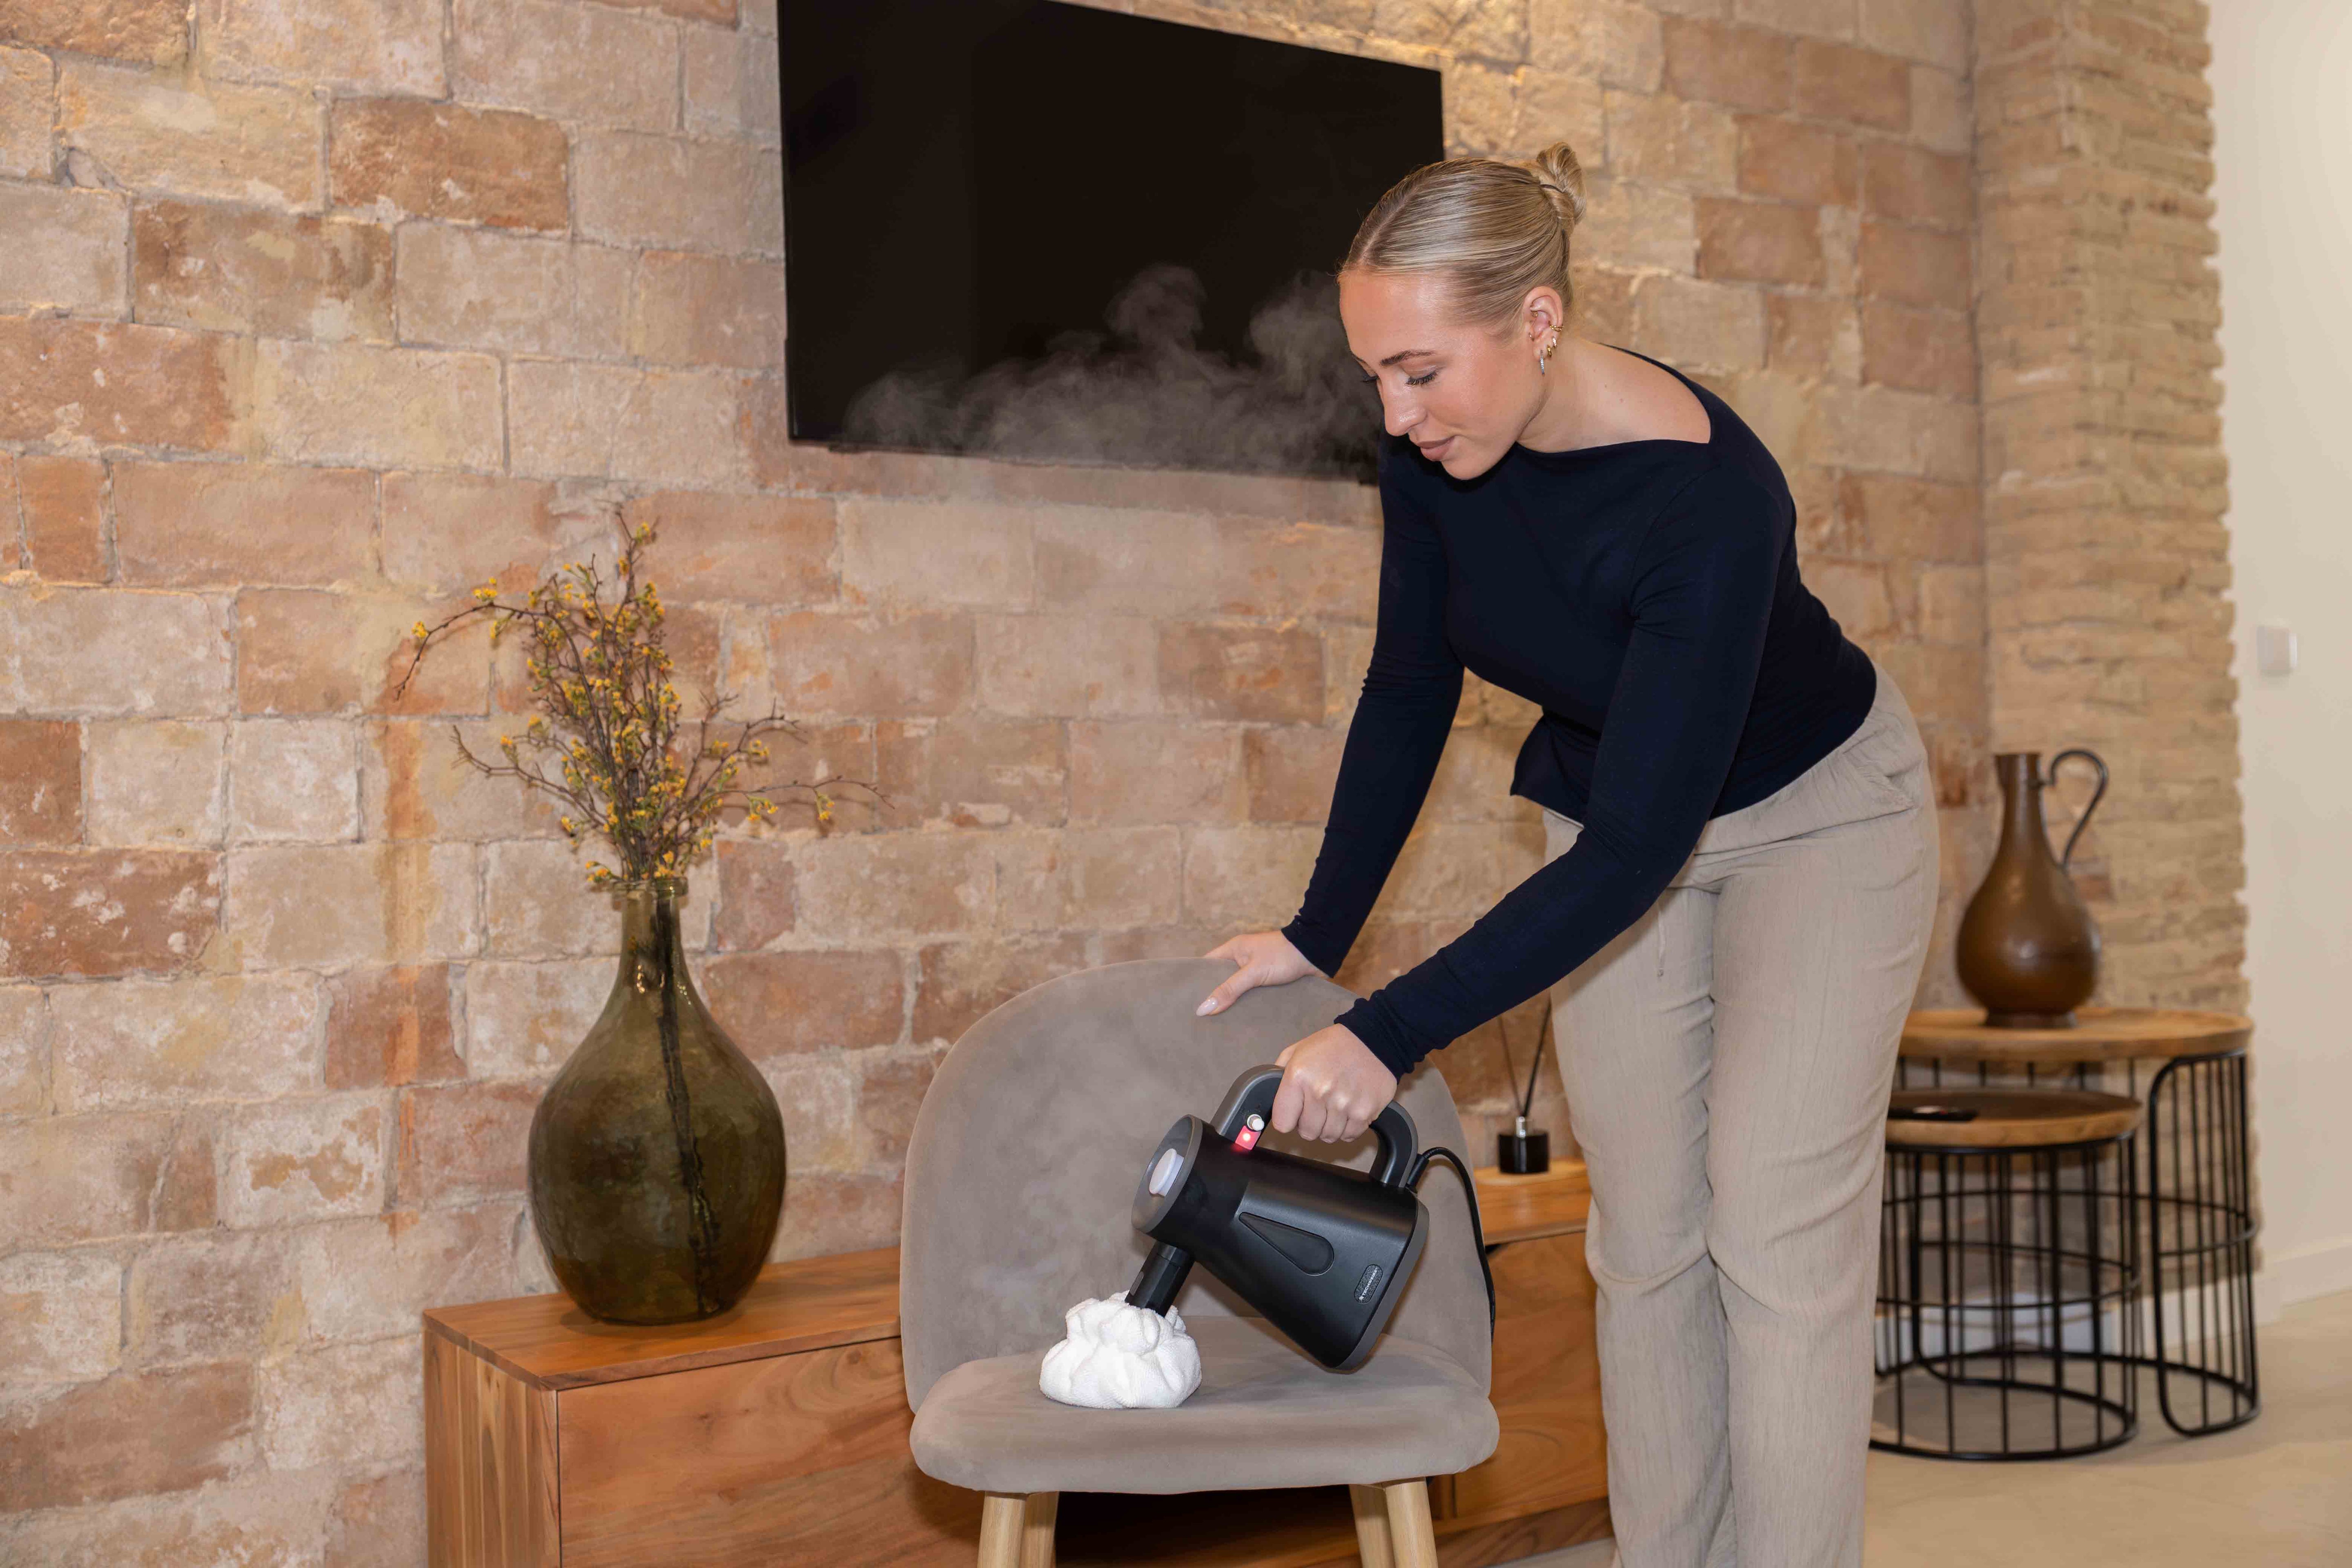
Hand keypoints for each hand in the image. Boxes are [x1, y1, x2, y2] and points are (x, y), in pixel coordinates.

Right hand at [1196, 930, 1315, 1015]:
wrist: (1316, 953)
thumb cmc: (1284, 955)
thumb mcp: (1253, 973)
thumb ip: (1229, 989)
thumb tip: (1203, 1008)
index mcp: (1233, 950)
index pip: (1206, 966)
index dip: (1196, 982)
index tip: (1186, 1002)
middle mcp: (1242, 960)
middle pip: (1220, 981)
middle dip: (1213, 997)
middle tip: (1201, 1020)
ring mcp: (1255, 971)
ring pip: (1237, 990)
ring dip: (1232, 1004)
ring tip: (1218, 1026)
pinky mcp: (1268, 982)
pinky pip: (1252, 996)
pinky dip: (1247, 1006)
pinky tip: (1242, 1022)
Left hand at [1272, 1025, 1397, 1143]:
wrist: (1373, 1038)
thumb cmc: (1333, 1045)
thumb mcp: (1297, 1050)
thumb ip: (1279, 1074)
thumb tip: (1271, 1098)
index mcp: (1298, 1077)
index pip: (1283, 1123)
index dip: (1288, 1119)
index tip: (1294, 1114)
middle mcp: (1320, 1092)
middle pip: (1307, 1133)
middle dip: (1309, 1124)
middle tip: (1317, 1109)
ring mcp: (1344, 1104)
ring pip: (1328, 1136)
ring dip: (1329, 1126)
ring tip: (1334, 1108)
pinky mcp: (1364, 1112)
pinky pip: (1349, 1135)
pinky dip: (1347, 1128)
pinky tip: (1348, 1110)